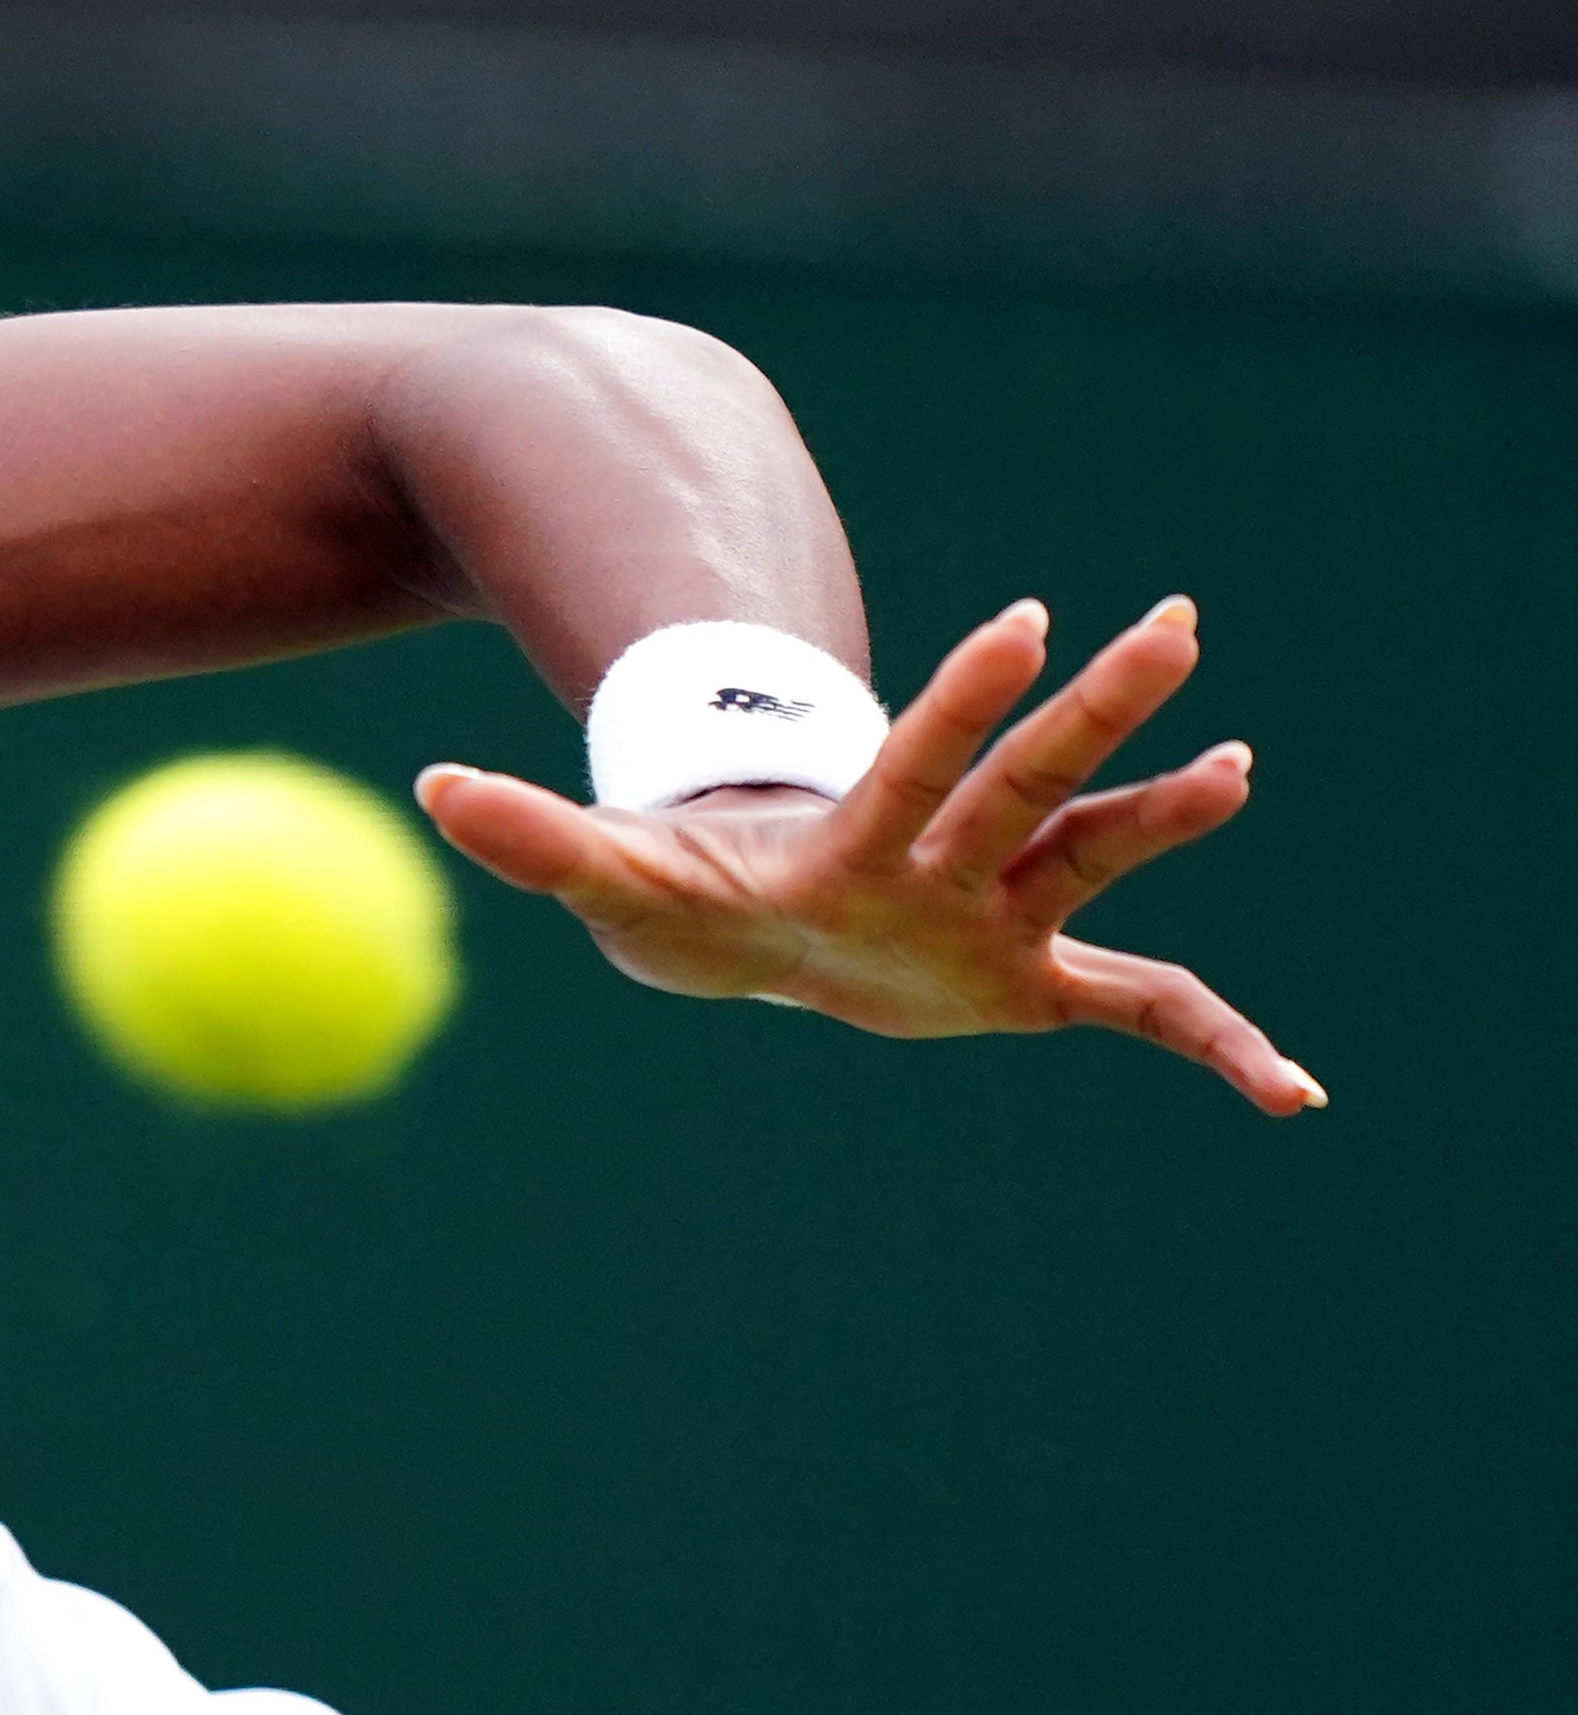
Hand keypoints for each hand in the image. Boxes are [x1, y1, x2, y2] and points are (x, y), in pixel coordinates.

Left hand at [413, 597, 1324, 1115]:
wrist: (751, 920)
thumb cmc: (685, 887)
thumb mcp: (605, 875)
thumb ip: (527, 833)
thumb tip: (425, 785)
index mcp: (860, 834)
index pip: (918, 758)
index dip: (966, 697)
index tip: (1028, 619)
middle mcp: (950, 854)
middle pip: (1031, 775)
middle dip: (1098, 708)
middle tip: (1176, 621)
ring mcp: (1001, 910)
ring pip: (1098, 858)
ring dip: (1166, 821)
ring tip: (1239, 769)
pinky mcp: (1034, 982)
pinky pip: (1145, 1013)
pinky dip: (1216, 1048)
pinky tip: (1290, 1096)